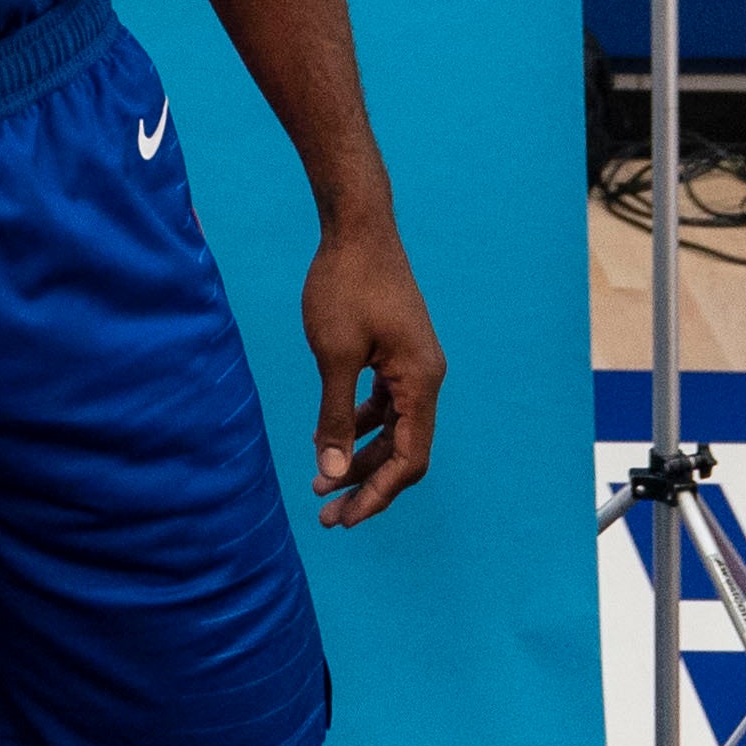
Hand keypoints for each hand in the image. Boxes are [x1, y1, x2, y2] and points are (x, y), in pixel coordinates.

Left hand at [299, 222, 439, 525]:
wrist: (356, 226)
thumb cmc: (345, 284)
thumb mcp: (334, 356)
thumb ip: (335, 418)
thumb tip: (331, 474)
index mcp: (421, 381)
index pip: (409, 458)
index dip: (378, 493)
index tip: (346, 519)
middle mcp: (426, 377)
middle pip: (402, 450)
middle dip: (364, 483)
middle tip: (327, 515)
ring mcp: (413, 364)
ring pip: (391, 429)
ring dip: (358, 457)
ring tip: (320, 484)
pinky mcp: (397, 352)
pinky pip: (383, 403)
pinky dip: (358, 423)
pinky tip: (324, 436)